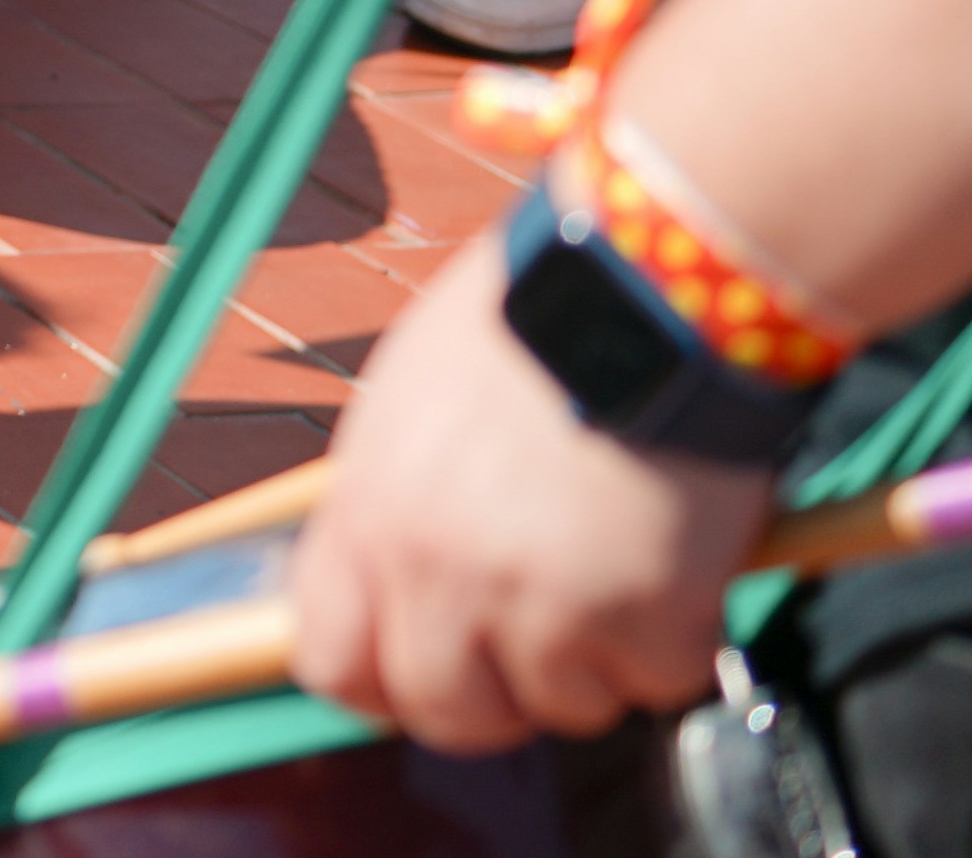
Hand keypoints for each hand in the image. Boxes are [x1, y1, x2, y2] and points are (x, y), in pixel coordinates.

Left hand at [279, 230, 767, 756]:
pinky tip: (676, 564)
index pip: (331, 663)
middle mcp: (438, 571)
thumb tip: (392, 586)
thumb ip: (394, 507)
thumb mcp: (408, 408)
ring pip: (565, 707)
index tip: (424, 669)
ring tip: (616, 567)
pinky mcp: (645, 615)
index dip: (381, 682)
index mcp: (370, 515)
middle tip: (541, 643)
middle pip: (446, 715)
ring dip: (599, 660)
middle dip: (498, 696)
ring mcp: (540, 602)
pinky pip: (662, 681)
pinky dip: (678, 641)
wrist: (639, 294)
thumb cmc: (527, 329)